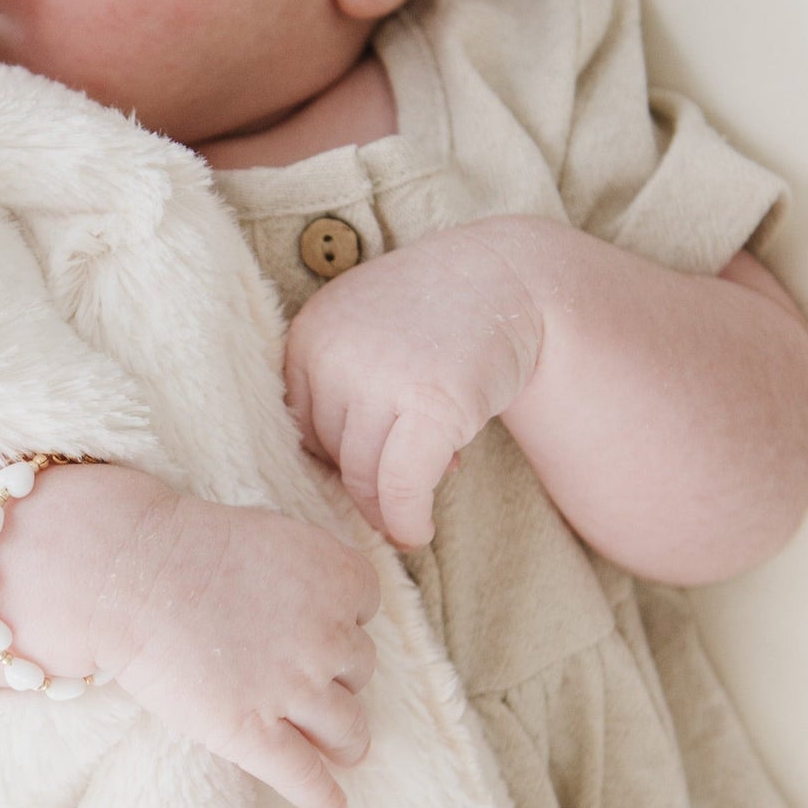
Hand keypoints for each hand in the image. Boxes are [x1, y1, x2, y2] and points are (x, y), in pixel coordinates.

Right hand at [90, 486, 380, 807]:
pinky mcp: (254, 733)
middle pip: (359, 670)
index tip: (314, 627)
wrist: (130, 573)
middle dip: (337, 676)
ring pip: (348, 729)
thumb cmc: (188, 546)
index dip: (339, 621)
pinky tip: (331, 805)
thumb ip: (308, 576)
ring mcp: (295, 689)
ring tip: (339, 749)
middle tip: (308, 680)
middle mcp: (330, 636)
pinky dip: (322, 795)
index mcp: (339, 578)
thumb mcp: (273, 538)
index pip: (365, 611)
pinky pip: (304, 776)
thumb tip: (324, 611)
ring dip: (345, 739)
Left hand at [282, 222, 544, 548]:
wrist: (506, 276)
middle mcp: (333, 354)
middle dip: (364, 481)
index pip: (301, 425)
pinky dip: (407, 520)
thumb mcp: (364, 329)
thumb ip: (339, 387)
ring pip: (362, 476)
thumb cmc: (434, 314)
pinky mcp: (431, 404)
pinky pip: (402, 488)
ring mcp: (380, 378)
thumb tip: (340, 480)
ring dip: (387, 508)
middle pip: (330, 453)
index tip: (365, 468)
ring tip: (412, 508)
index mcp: (309, 333)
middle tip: (397, 491)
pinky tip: (420, 531)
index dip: (333, 456)